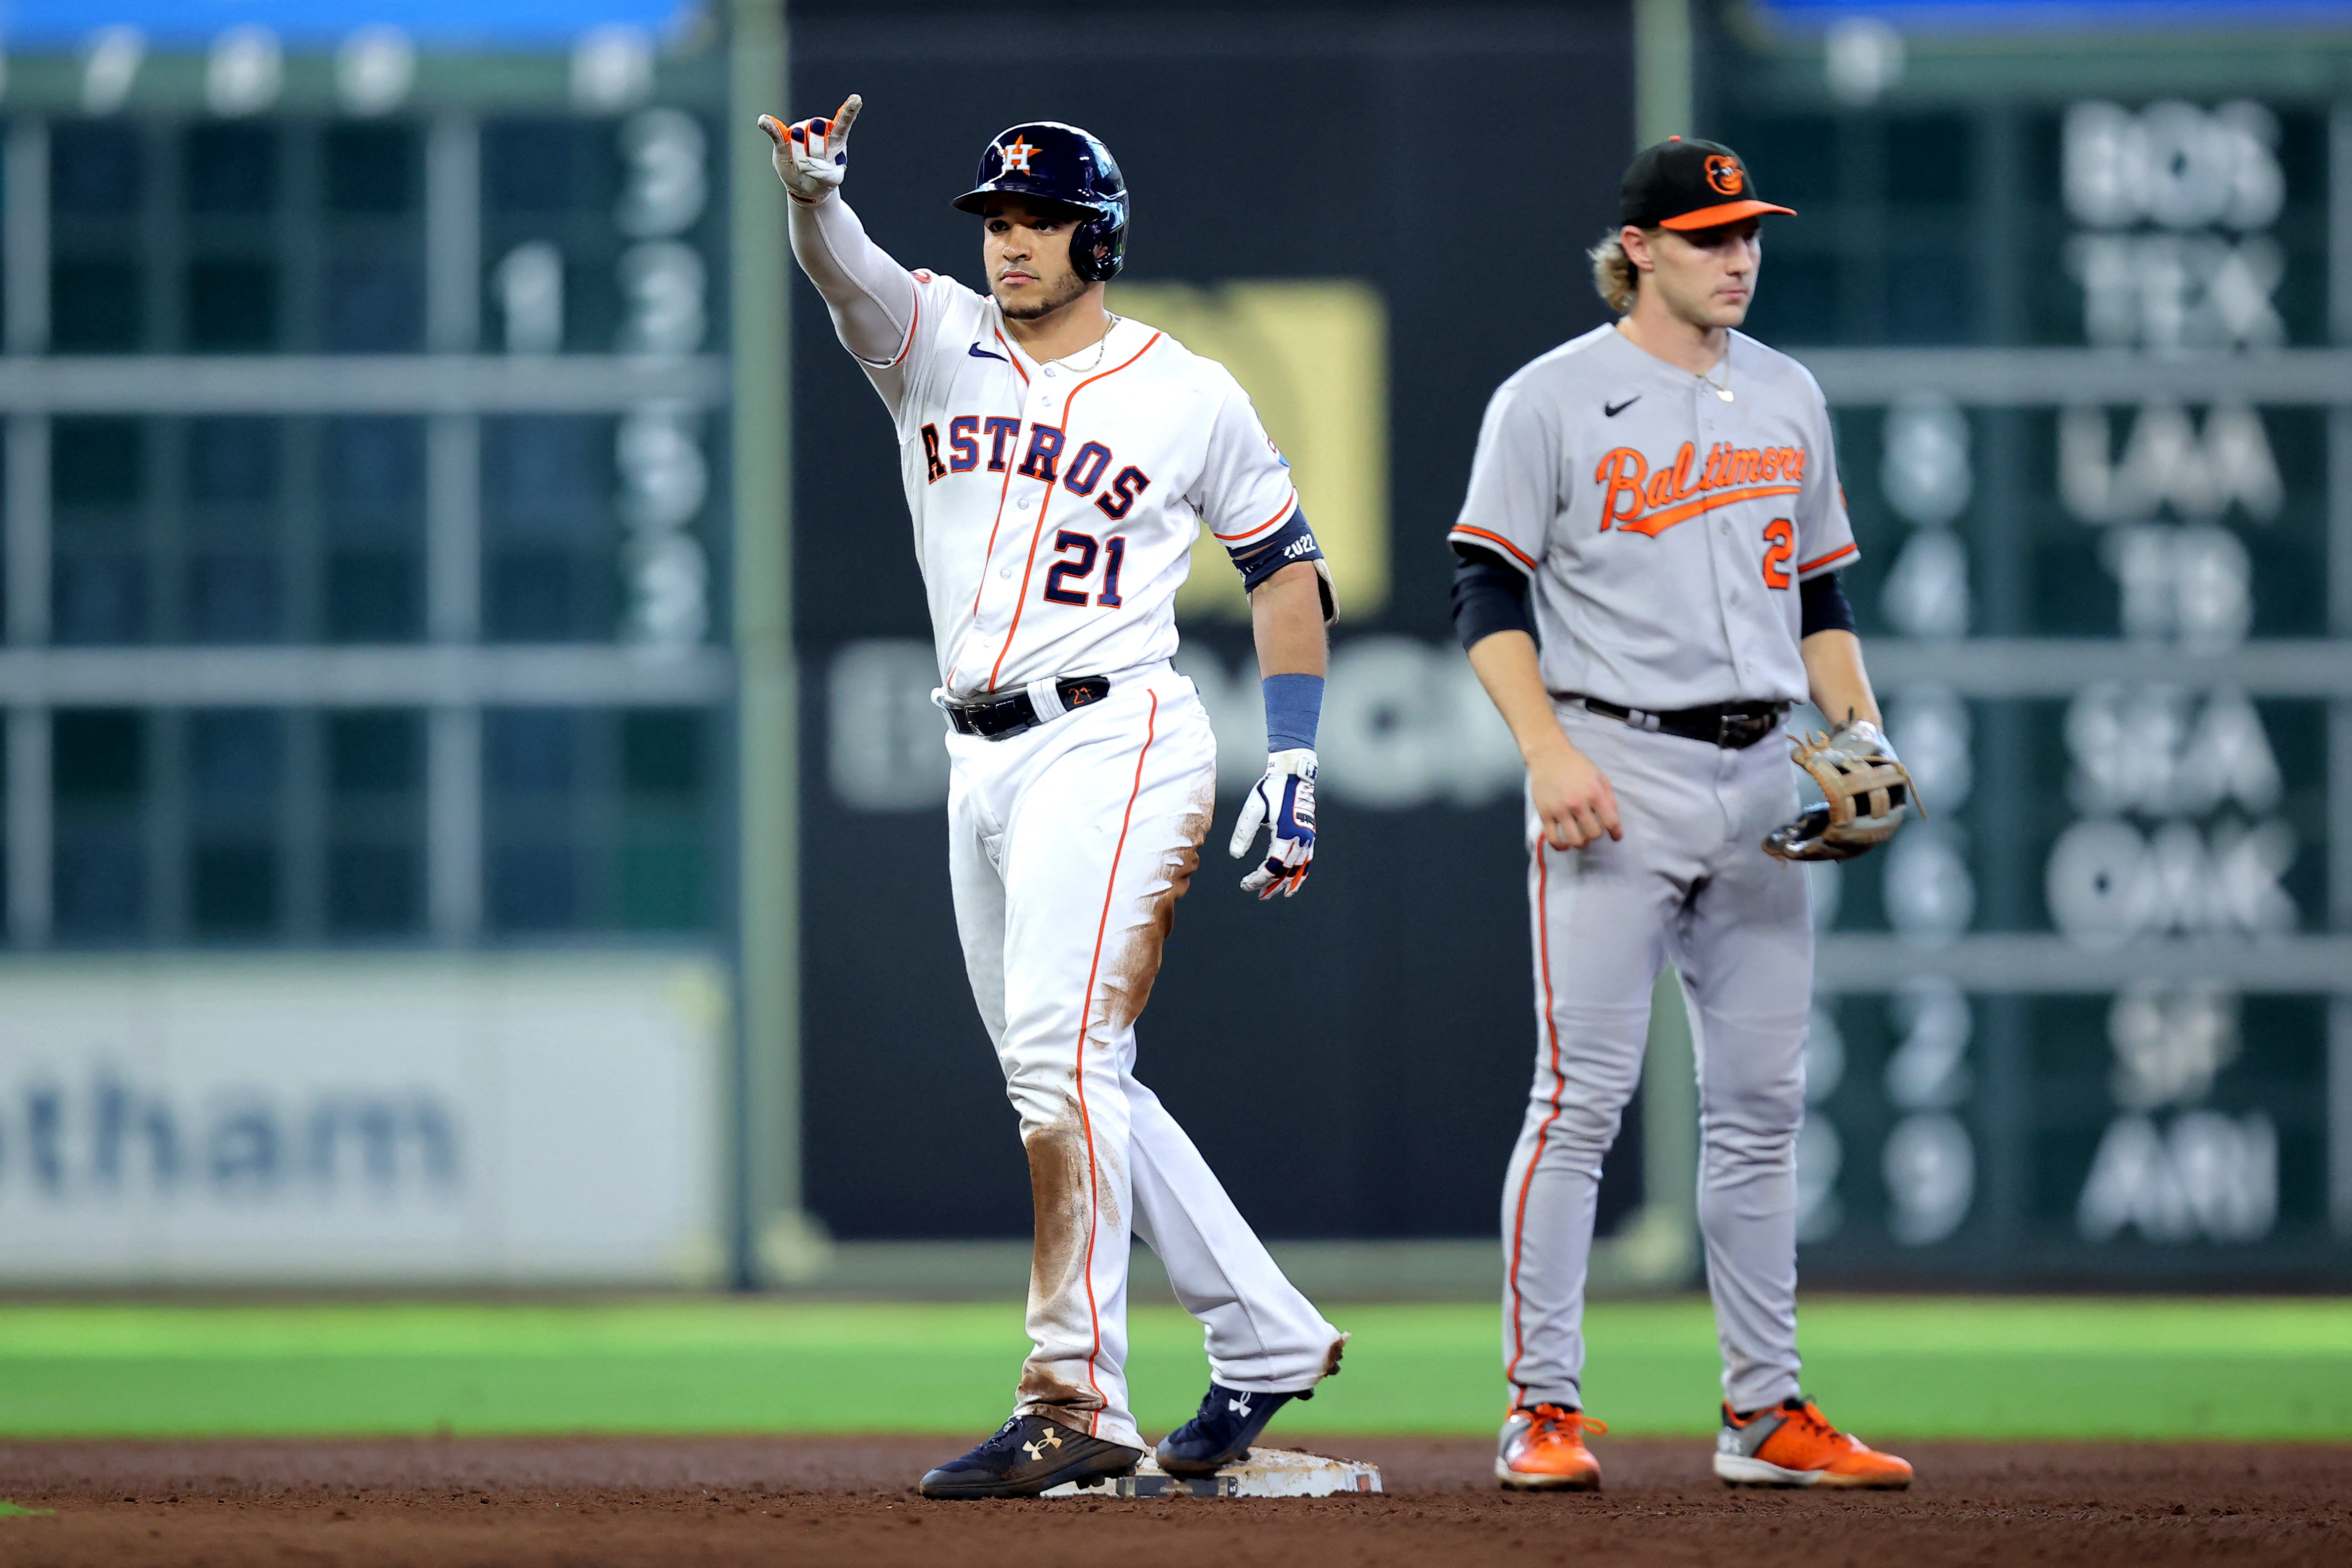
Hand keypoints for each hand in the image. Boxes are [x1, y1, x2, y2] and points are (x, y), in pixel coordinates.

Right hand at [757, 94, 860, 204]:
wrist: (805, 186)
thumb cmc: (822, 180)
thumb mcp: (831, 180)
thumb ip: (824, 173)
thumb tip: (804, 161)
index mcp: (835, 138)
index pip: (842, 123)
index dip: (848, 111)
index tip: (857, 99)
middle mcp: (818, 130)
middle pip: (817, 139)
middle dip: (815, 156)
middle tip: (815, 166)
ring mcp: (799, 133)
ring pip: (799, 141)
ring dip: (800, 157)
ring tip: (802, 164)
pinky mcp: (783, 141)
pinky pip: (776, 132)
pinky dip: (771, 127)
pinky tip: (764, 121)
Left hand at [1230, 749, 1316, 898]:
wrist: (1292, 775)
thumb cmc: (1271, 789)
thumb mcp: (1252, 809)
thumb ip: (1243, 833)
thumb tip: (1235, 855)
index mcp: (1287, 834)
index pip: (1273, 866)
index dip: (1259, 878)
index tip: (1245, 883)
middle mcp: (1301, 839)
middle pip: (1286, 872)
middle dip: (1271, 885)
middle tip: (1258, 895)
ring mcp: (1308, 838)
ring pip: (1300, 869)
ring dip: (1288, 883)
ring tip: (1277, 894)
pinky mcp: (1310, 834)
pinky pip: (1308, 860)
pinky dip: (1301, 873)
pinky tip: (1293, 880)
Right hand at [1527, 737, 1620, 850]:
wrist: (1548, 755)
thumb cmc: (1576, 765)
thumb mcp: (1599, 776)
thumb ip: (1609, 798)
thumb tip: (1613, 820)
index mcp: (1594, 793)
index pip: (1611, 822)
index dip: (1616, 832)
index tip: (1615, 836)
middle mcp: (1578, 804)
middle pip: (1594, 834)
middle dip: (1596, 835)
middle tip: (1592, 831)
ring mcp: (1560, 810)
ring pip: (1575, 840)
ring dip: (1581, 843)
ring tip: (1581, 840)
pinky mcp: (1545, 813)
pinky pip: (1553, 838)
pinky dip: (1560, 846)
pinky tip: (1565, 845)